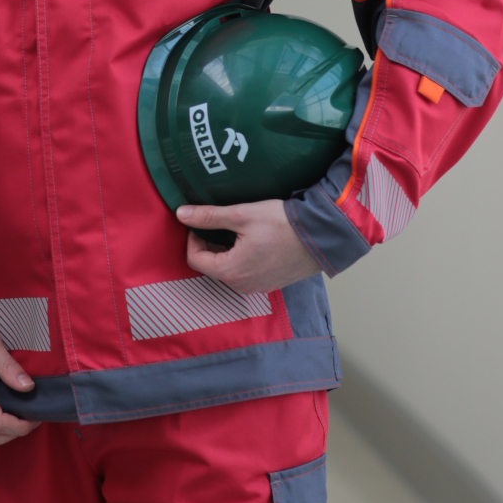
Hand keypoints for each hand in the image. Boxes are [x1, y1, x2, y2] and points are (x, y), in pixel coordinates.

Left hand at [177, 200, 321, 293]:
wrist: (322, 236)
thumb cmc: (282, 225)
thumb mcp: (241, 215)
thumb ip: (209, 216)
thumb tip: (181, 214)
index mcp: (231, 271)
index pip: (195, 259)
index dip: (193, 239)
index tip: (202, 222)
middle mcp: (242, 286)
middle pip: (212, 266)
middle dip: (209, 244)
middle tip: (218, 223)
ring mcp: (258, 287)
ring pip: (229, 270)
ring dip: (226, 251)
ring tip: (236, 230)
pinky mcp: (271, 283)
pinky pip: (246, 273)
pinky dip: (242, 259)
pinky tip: (253, 241)